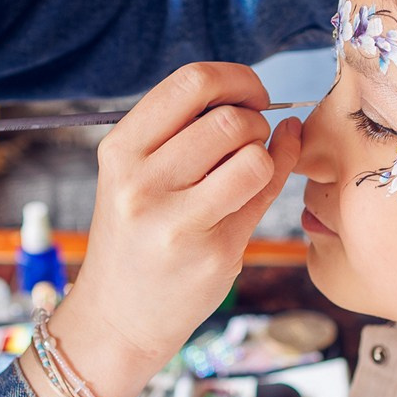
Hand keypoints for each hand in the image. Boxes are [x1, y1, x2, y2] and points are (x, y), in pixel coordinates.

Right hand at [37, 64, 298, 396]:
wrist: (118, 318)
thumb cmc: (135, 236)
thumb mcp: (134, 175)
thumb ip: (181, 131)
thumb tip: (252, 93)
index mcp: (120, 150)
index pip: (191, 82)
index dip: (236, 79)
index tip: (250, 94)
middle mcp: (141, 182)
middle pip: (229, 119)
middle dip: (255, 120)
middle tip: (251, 136)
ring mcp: (177, 221)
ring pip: (254, 157)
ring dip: (265, 153)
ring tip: (250, 166)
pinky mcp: (213, 253)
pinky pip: (266, 195)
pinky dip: (278, 175)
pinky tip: (269, 173)